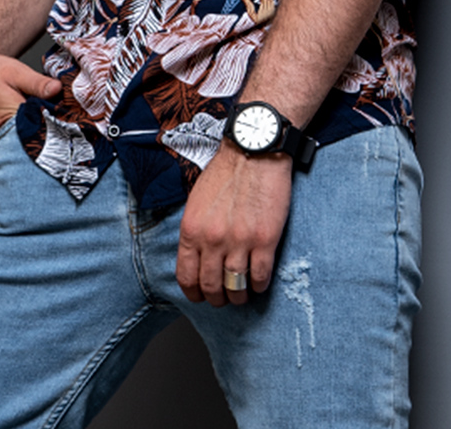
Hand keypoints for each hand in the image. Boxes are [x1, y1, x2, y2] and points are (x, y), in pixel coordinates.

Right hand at [0, 45, 60, 138]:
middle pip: (36, 138)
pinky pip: (17, 138)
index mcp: (10, 117)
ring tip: (51, 116)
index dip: (59, 124)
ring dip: (41, 130)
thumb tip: (57, 89)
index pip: (43, 129)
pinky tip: (36, 119)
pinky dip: (28, 130)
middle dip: (53, 129)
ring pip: (27, 139)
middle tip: (66, 116)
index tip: (73, 118)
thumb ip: (37, 83)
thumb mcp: (15, 71)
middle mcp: (3, 133)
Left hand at [175, 145, 292, 306]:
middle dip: (217, 299)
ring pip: (236, 287)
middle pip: (211, 287)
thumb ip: (196, 230)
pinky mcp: (265, 240)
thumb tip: (198, 256)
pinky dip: (260, 285)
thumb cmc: (226, 171)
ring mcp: (239, 241)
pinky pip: (260, 277)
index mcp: (192, 230)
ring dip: (240, 296)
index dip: (194, 293)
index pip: (186, 276)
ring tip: (243, 293)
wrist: (254, 151)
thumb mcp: (197, 201)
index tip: (201, 296)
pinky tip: (260, 282)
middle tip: (224, 298)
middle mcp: (212, 240)